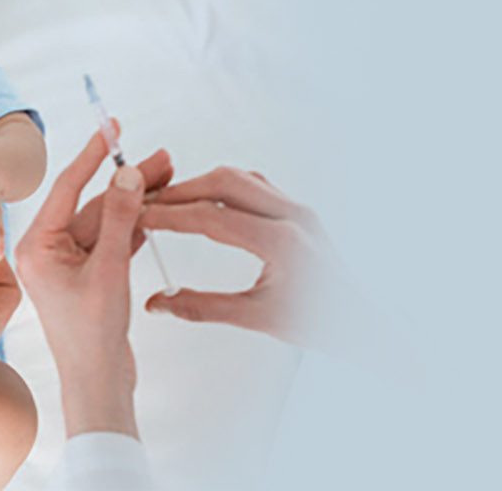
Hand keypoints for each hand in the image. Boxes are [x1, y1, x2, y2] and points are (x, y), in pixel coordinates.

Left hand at [12, 125, 148, 437]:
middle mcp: (46, 251)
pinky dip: (131, 226)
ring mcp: (66, 264)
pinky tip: (155, 211)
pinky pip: (108, 241)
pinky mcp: (85, 276)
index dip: (93, 155)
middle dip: (125, 180)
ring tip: (167, 177)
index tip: (111, 127)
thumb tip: (126, 173)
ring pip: (103, 221)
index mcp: (36, 246)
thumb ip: (118, 217)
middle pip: (89, 202)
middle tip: (161, 158)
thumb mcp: (109, 268)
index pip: (66, 187)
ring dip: (133, 202)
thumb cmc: (92, 333)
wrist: (98, 380)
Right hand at [140, 166, 369, 360]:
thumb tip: (158, 302)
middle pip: (223, 183)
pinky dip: (225, 188)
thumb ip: (203, 307)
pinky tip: (206, 202)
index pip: (211, 217)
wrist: (362, 322)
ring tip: (169, 202)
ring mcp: (299, 209)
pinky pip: (256, 186)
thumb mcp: (257, 317)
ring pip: (240, 179)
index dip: (169, 216)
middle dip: (180, 191)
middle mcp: (292, 215)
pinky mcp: (300, 211)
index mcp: (281, 241)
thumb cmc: (318, 323)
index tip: (139, 216)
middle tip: (146, 203)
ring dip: (202, 185)